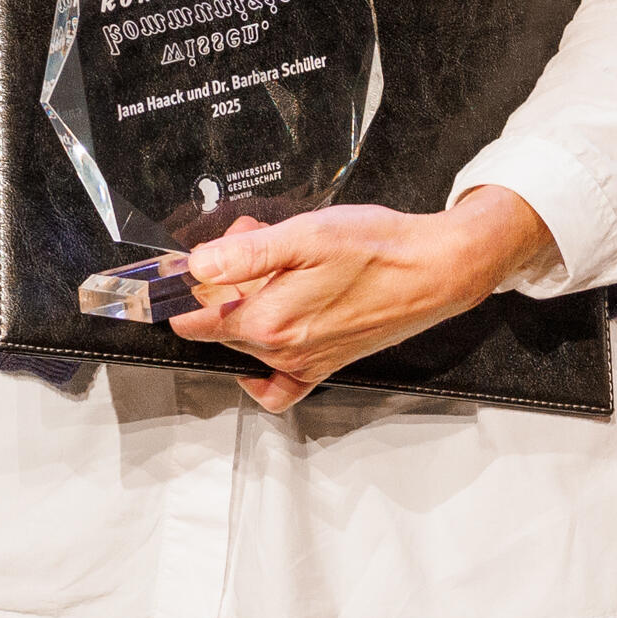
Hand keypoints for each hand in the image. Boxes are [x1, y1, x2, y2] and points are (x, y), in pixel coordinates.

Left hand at [165, 189, 552, 412]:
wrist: (435, 269)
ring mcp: (305, 362)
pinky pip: (281, 383)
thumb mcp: (304, 234)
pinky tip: (268, 333)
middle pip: (221, 325)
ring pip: (248, 343)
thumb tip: (198, 266)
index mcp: (270, 321)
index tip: (180, 268)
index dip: (183, 288)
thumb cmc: (379, 249)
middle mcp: (283, 351)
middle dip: (220, 283)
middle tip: (246, 238)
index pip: (195, 319)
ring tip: (268, 265)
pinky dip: (263, 369)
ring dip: (244, 305)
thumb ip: (245, 253)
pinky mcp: (327, 364)